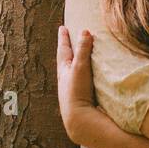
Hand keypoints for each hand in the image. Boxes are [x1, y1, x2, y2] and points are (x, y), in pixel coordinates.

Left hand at [56, 26, 98, 142]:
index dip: (64, 38)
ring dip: (75, 61)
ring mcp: (73, 88)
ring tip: (77, 55)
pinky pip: (81, 80)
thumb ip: (83, 50)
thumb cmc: (77, 91)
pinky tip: (87, 77)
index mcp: (64, 70)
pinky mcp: (81, 97)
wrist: (79, 119)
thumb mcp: (79, 67)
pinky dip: (83, 73)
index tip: (62, 28)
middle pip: (66, 59)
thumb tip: (85, 31)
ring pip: (72, 70)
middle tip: (67, 38)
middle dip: (67, 48)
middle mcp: (66, 79)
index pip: (63, 49)